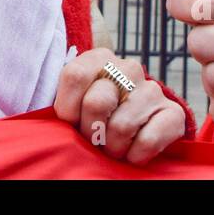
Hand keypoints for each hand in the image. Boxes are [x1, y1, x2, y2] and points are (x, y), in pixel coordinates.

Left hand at [53, 48, 186, 164]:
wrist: (135, 129)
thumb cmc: (92, 116)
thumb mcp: (71, 102)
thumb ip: (60, 101)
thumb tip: (40, 115)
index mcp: (99, 58)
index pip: (75, 76)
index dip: (67, 108)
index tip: (70, 122)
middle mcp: (128, 68)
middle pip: (96, 102)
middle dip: (90, 132)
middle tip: (93, 139)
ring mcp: (152, 89)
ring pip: (121, 126)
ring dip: (112, 147)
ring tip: (112, 146)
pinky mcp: (173, 113)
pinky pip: (148, 140)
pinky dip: (135, 156)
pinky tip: (131, 152)